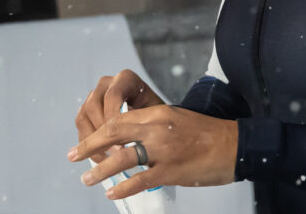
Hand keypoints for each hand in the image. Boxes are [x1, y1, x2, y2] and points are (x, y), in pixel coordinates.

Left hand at [68, 104, 238, 198]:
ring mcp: (164, 151)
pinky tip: (113, 192)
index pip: (120, 119)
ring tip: (87, 178)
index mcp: (159, 113)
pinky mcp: (171, 171)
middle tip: (74, 156)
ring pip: (123, 158)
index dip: (99, 131)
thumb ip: (152, 125)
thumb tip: (126, 136)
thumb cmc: (204, 132)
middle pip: (114, 133)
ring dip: (101, 170)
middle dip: (90, 146)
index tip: (85, 140)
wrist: (232, 145)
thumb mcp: (176, 118)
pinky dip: (123, 187)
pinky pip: (140, 180)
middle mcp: (158, 129)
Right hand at [75, 69, 164, 162]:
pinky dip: (88, 145)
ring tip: (108, 158)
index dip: (113, 119)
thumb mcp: (155, 115)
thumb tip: (131, 144)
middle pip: (93, 106)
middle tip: (114, 153)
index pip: (113, 96)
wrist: (152, 117)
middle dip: (102, 132)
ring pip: (83, 117)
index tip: (122, 140)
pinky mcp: (86, 110)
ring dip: (93, 140)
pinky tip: (101, 158)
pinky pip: (80, 127)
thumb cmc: (156, 115)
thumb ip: (143, 123)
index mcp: (126, 79)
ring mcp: (94, 95)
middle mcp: (107, 83)